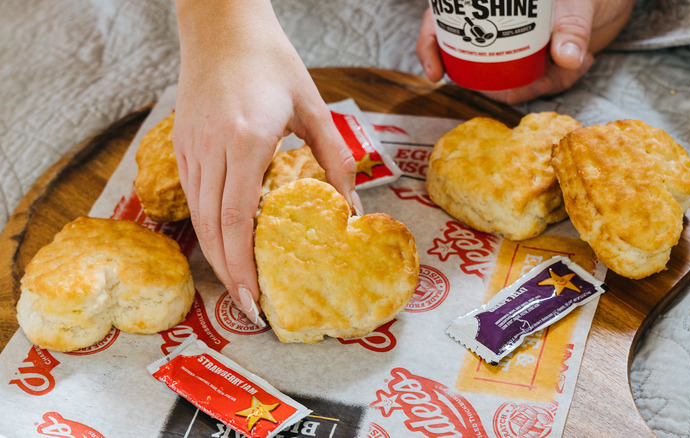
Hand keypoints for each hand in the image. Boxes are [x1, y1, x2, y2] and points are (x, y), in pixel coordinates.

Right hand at [174, 0, 358, 323]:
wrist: (222, 27)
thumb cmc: (271, 61)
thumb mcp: (312, 106)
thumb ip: (333, 158)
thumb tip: (350, 206)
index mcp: (247, 140)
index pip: (238, 218)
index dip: (243, 264)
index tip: (255, 298)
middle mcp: (212, 148)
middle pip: (213, 227)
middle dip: (228, 274)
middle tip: (248, 308)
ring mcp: (191, 147)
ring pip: (198, 216)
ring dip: (215, 256)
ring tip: (237, 285)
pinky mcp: (181, 144)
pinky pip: (192, 196)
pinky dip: (207, 227)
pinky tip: (223, 243)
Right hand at [416, 0, 635, 103]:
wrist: (613, 2)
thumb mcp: (579, 3)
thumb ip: (572, 27)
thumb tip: (567, 58)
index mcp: (495, 6)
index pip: (444, 22)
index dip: (430, 46)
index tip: (435, 73)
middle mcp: (500, 28)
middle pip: (475, 64)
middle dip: (503, 84)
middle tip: (539, 78)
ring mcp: (516, 47)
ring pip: (508, 81)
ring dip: (543, 82)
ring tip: (576, 60)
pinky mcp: (536, 63)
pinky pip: (537, 84)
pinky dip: (562, 81)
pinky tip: (585, 61)